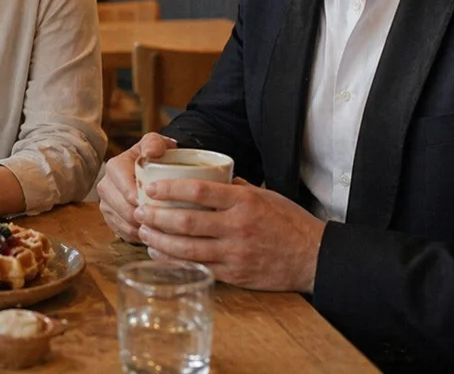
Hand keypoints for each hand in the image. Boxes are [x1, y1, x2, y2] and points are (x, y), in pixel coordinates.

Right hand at [98, 133, 175, 242]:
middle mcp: (105, 186)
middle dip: (146, 217)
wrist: (151, 167)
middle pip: (125, 211)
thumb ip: (155, 143)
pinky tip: (154, 230)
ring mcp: (106, 204)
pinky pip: (124, 233)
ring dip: (144, 228)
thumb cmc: (155, 155)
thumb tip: (151, 153)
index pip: (127, 191)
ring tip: (163, 226)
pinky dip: (140, 235)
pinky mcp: (110, 219)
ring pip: (125, 225)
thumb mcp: (156, 143)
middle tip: (166, 219)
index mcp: (114, 167)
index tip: (159, 203)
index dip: (143, 201)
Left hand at [135, 177, 324, 292]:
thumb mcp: (264, 195)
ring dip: (159, 242)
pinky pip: (198, 268)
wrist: (314, 257)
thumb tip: (207, 178)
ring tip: (143, 233)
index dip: (170, 189)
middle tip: (139, 212)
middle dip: (156, 217)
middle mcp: (237, 227)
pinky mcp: (234, 275)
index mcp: (243, 202)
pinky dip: (174, 262)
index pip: (199, 191)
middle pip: (186, 222)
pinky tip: (160, 256)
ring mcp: (235, 253)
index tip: (151, 188)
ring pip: (187, 249)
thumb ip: (234, 188)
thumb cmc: (289, 222)